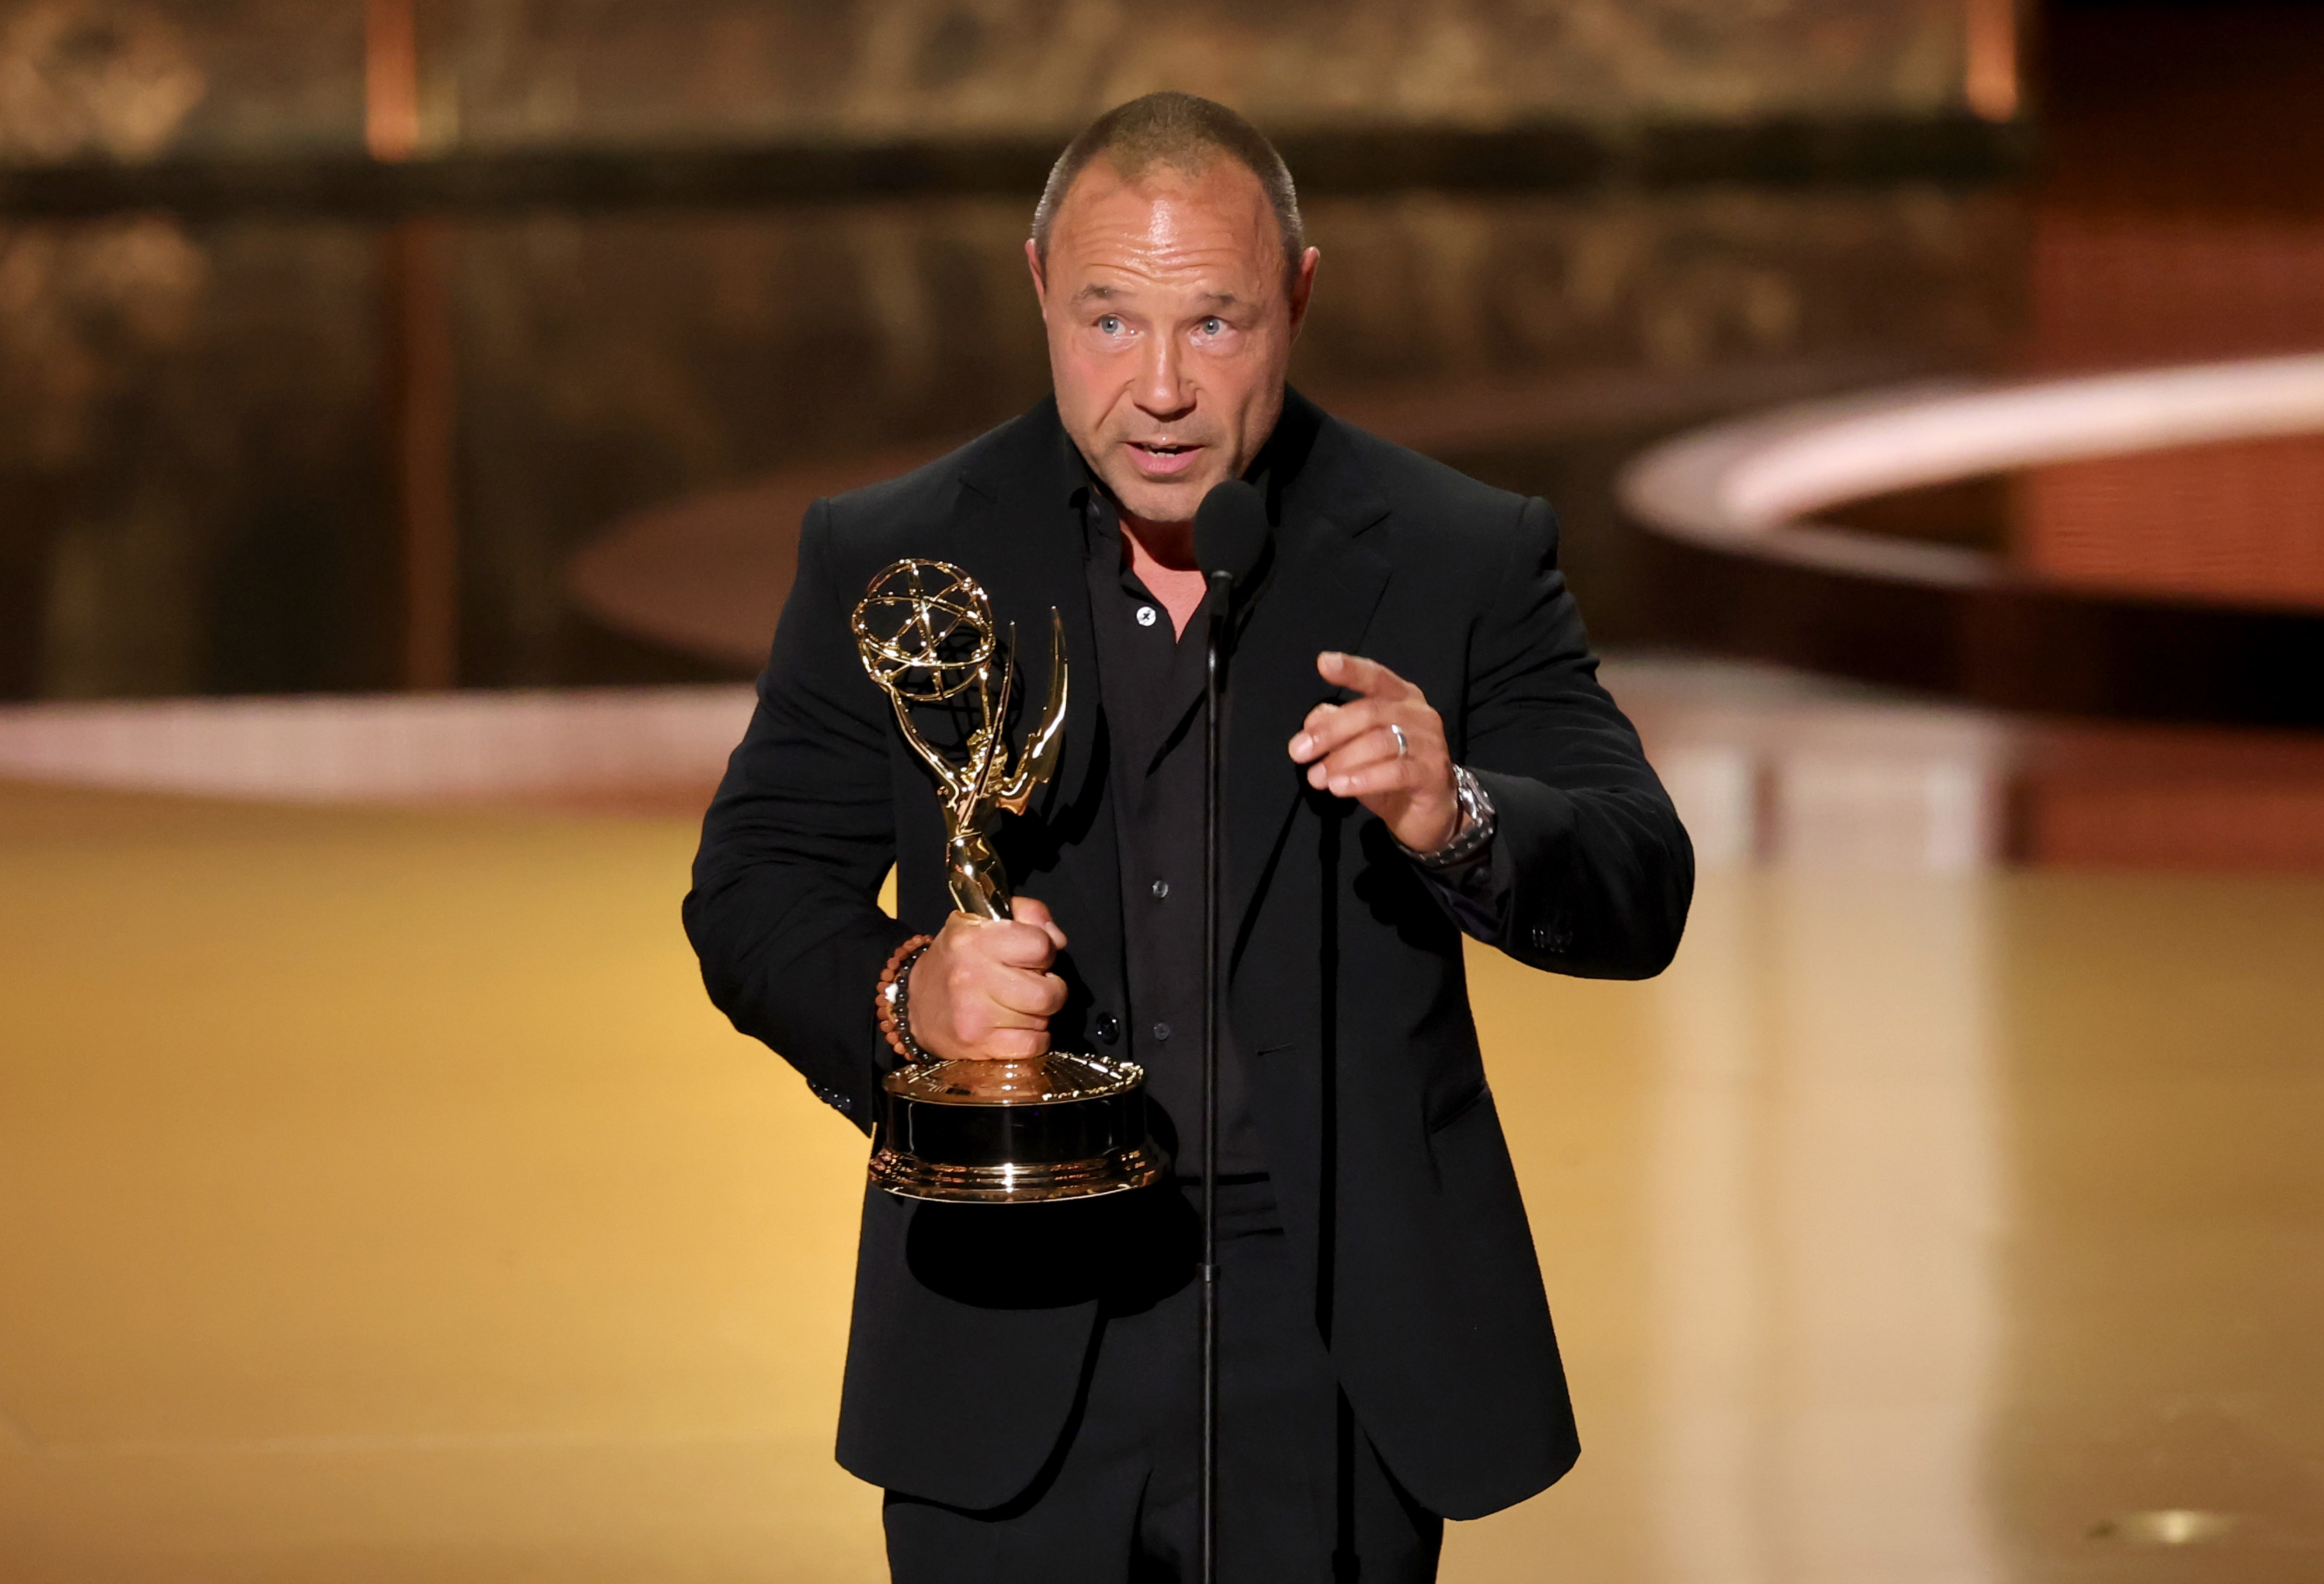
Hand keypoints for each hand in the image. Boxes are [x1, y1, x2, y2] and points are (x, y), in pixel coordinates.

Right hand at [907, 896, 1069, 1061]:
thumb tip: (1058, 941)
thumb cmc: (960, 960)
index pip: (1041, 945)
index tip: (1033, 958)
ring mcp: (974, 1013)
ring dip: (1038, 1015)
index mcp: (976, 938)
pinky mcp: (976, 1043)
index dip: (1045, 952)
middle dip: (1051, 991)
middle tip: (1034, 987)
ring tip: (1016, 1006)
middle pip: (1048, 993)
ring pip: (1042, 1020)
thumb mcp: (986, 922)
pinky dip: (1033, 1039)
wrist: (915, 1005)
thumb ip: (1029, 914)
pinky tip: (1016, 1028)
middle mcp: (972, 975)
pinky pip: (1033, 1045)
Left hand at [1287, 651, 1460, 853]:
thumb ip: (1337, 728)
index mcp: (1402, 698)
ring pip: (1381, 742)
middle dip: (1330, 731)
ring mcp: (1430, 743)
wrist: (1431, 811)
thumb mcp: (1358, 747)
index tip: (1324, 663)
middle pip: (1370, 712)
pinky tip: (1340, 788)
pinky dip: (1363, 778)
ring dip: (1342, 759)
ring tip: (1317, 777)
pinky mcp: (1432, 774)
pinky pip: (1395, 772)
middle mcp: (1419, 714)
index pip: (1376, 677)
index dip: (1352, 670)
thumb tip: (1311, 722)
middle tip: (1299, 752)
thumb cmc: (1390, 772)